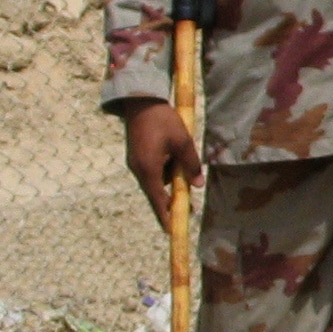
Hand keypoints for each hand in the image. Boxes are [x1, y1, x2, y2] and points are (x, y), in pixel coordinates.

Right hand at [119, 99, 202, 231]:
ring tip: (184, 169)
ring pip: (156, 180)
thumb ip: (191, 164)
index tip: (171, 230)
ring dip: (170, 181)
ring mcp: (136, 163)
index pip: (157, 200)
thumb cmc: (163, 120)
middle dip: (172, 200)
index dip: (165, 215)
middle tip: (189, 207)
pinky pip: (152, 171)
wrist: (140, 100)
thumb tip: (196, 185)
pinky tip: (174, 158)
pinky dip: (164, 171)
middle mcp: (139, 170)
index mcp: (148, 169)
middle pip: (156, 193)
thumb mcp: (183, 142)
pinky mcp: (136, 156)